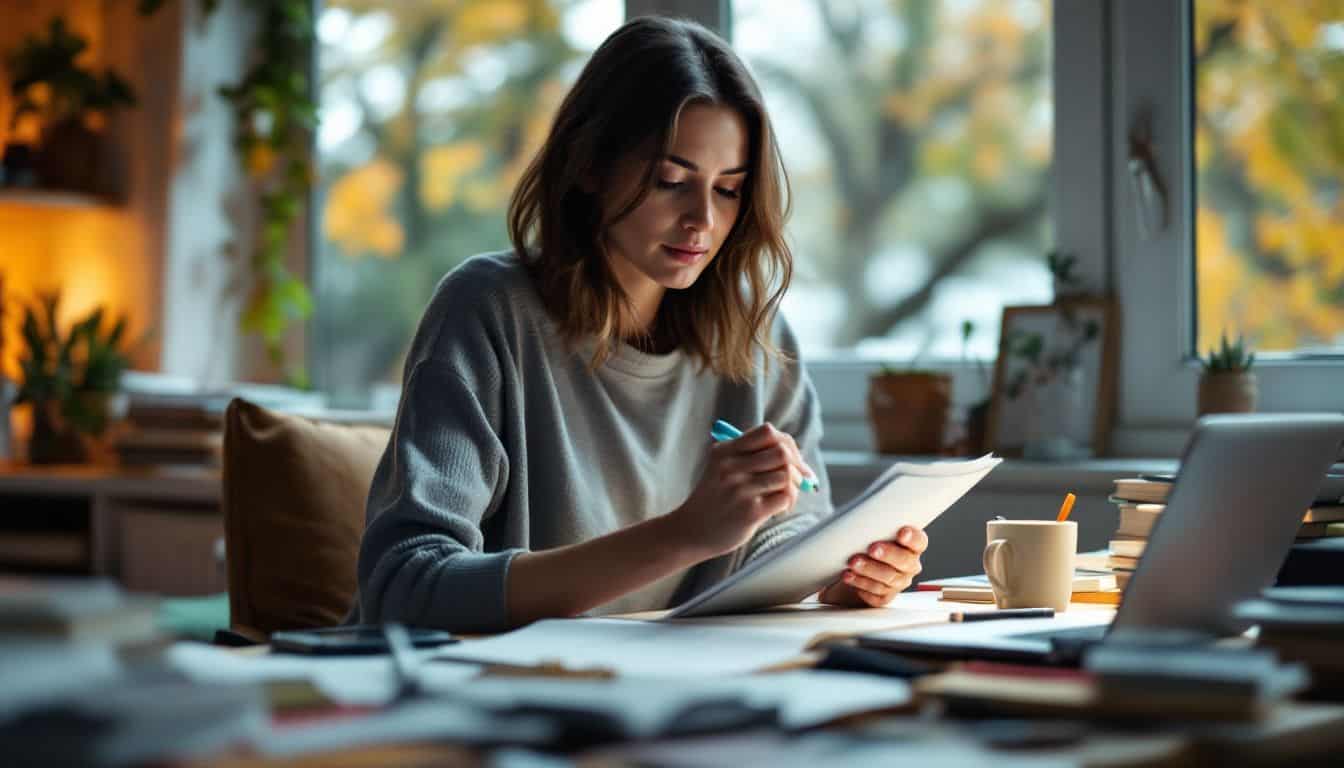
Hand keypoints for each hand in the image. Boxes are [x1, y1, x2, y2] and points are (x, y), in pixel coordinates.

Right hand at [669, 423, 817, 559]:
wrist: (691, 531)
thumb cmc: (714, 499)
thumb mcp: (721, 468)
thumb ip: (751, 457)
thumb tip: (797, 457)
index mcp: (725, 451)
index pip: (767, 432)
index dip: (785, 443)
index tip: (790, 458)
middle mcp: (731, 467)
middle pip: (782, 452)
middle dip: (796, 465)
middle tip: (797, 478)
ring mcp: (740, 489)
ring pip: (786, 475)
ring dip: (793, 486)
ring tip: (783, 496)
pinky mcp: (750, 511)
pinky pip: (785, 497)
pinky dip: (789, 501)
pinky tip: (779, 508)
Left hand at [817, 526, 927, 607]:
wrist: (857, 565)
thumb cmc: (868, 542)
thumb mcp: (874, 532)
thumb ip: (877, 525)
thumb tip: (863, 517)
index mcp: (912, 546)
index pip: (919, 541)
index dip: (912, 538)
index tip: (902, 533)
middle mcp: (909, 565)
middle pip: (904, 561)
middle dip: (888, 555)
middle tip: (872, 549)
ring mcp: (898, 582)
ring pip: (888, 578)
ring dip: (869, 570)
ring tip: (853, 562)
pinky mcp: (885, 596)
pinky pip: (875, 593)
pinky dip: (860, 583)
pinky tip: (849, 576)